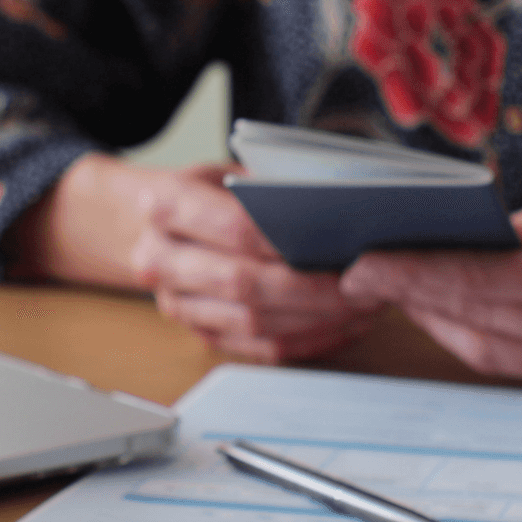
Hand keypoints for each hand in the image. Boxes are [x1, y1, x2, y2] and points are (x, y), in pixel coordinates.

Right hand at [132, 164, 382, 360]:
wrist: (159, 227)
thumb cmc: (210, 193)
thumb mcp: (232, 172)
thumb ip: (271, 189)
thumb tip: (336, 210)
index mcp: (166, 205)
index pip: (235, 228)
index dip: (288, 241)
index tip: (336, 244)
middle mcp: (160, 259)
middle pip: (243, 282)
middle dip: (311, 288)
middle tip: (362, 284)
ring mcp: (177, 304)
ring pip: (254, 323)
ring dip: (316, 320)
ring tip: (362, 306)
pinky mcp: (201, 334)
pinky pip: (259, 349)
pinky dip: (307, 341)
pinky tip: (342, 326)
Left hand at [342, 180, 521, 390]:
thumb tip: (479, 232)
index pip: (475, 282)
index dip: (409, 274)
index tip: (362, 263)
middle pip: (469, 319)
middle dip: (408, 296)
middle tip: (360, 272)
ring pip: (485, 350)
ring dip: (433, 320)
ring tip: (393, 288)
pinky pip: (514, 362)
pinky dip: (473, 336)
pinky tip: (447, 310)